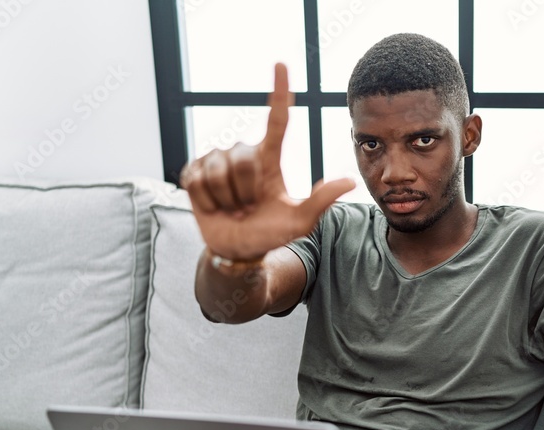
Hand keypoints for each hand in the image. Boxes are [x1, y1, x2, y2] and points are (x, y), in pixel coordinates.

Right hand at [179, 62, 354, 260]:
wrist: (239, 250)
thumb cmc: (272, 233)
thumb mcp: (300, 221)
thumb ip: (321, 200)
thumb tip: (350, 181)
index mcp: (269, 158)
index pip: (276, 119)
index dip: (279, 91)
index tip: (281, 63)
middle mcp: (243, 153)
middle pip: (243, 159)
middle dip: (246, 191)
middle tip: (249, 208)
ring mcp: (215, 160)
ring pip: (219, 170)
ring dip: (228, 199)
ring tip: (234, 208)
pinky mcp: (193, 172)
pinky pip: (198, 181)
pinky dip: (208, 202)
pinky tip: (215, 207)